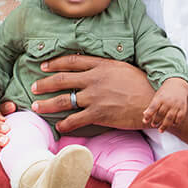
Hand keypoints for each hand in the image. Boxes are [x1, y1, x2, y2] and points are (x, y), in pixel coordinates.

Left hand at [30, 55, 154, 134]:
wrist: (154, 101)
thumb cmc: (141, 83)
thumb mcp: (121, 67)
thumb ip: (103, 67)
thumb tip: (89, 67)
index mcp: (100, 65)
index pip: (71, 61)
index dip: (54, 63)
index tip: (43, 67)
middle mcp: (94, 79)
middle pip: (62, 79)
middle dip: (44, 84)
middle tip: (33, 87)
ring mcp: (96, 97)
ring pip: (64, 100)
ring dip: (47, 104)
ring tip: (36, 107)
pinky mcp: (100, 114)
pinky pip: (76, 119)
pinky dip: (65, 123)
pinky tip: (58, 126)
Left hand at [142, 77, 187, 131]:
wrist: (177, 85)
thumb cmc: (164, 93)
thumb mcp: (157, 96)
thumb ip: (151, 106)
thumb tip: (144, 115)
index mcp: (160, 98)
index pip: (153, 107)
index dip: (148, 115)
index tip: (145, 121)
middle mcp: (168, 101)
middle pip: (161, 114)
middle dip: (156, 121)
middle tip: (153, 125)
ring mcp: (176, 105)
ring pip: (170, 118)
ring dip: (165, 125)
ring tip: (160, 130)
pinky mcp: (183, 108)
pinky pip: (179, 118)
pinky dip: (175, 123)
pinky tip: (172, 125)